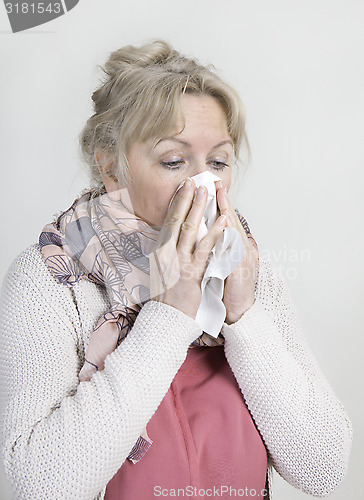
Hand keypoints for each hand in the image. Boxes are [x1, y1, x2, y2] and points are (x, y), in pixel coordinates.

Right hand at [150, 177, 226, 319]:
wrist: (166, 318)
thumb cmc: (166, 296)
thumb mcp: (161, 270)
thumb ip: (166, 252)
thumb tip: (170, 237)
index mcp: (159, 251)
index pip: (168, 221)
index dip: (176, 203)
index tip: (183, 188)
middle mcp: (166, 253)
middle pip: (177, 219)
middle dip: (187, 199)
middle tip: (195, 182)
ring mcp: (178, 262)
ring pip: (189, 229)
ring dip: (199, 208)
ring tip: (208, 192)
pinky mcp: (191, 273)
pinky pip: (205, 249)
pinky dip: (215, 232)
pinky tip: (222, 220)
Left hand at [215, 180, 258, 323]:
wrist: (240, 313)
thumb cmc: (228, 290)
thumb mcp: (220, 264)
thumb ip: (216, 248)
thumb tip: (204, 234)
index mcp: (235, 247)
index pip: (226, 221)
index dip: (219, 203)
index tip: (211, 187)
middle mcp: (243, 250)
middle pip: (232, 221)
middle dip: (225, 201)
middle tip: (216, 183)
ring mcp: (244, 260)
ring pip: (235, 231)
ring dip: (228, 213)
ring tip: (221, 197)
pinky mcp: (242, 272)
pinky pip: (235, 251)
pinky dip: (230, 237)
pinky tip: (224, 225)